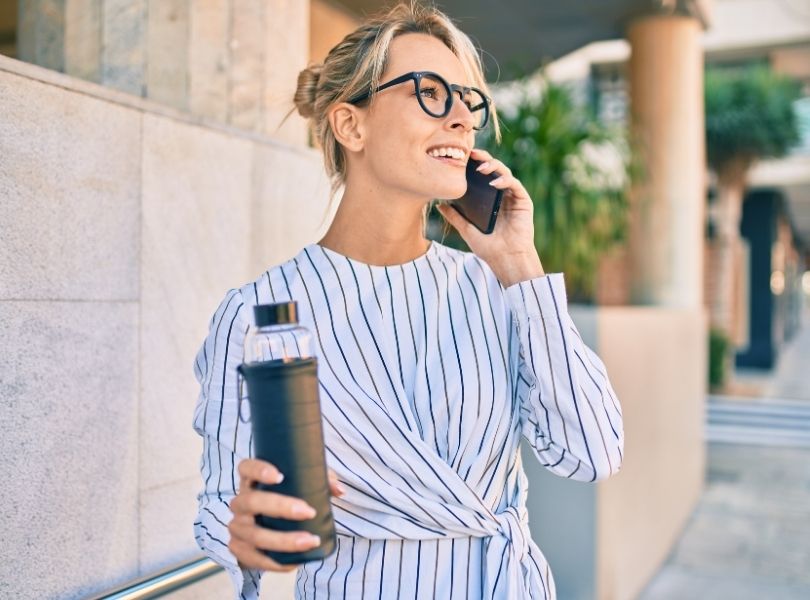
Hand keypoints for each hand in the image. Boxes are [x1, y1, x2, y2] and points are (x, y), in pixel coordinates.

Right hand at [228, 459, 345, 571]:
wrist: (263, 528)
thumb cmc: (286, 499)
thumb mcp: (301, 485)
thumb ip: (320, 482)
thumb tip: (339, 490)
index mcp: (251, 481)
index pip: (247, 468)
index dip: (259, 470)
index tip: (279, 477)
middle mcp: (240, 502)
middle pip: (251, 501)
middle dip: (281, 507)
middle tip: (309, 512)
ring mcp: (237, 526)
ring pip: (254, 534)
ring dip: (283, 540)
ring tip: (310, 541)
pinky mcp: (239, 549)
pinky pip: (254, 558)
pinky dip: (274, 562)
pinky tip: (294, 563)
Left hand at [436, 147, 544, 286]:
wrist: (506, 259)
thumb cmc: (488, 248)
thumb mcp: (467, 230)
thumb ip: (455, 217)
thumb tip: (439, 205)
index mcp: (489, 199)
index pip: (481, 176)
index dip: (473, 165)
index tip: (460, 157)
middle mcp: (501, 195)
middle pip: (493, 170)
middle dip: (483, 159)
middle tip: (471, 154)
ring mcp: (513, 197)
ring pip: (504, 172)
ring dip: (493, 166)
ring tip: (481, 168)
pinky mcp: (523, 201)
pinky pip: (514, 184)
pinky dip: (504, 180)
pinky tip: (494, 182)